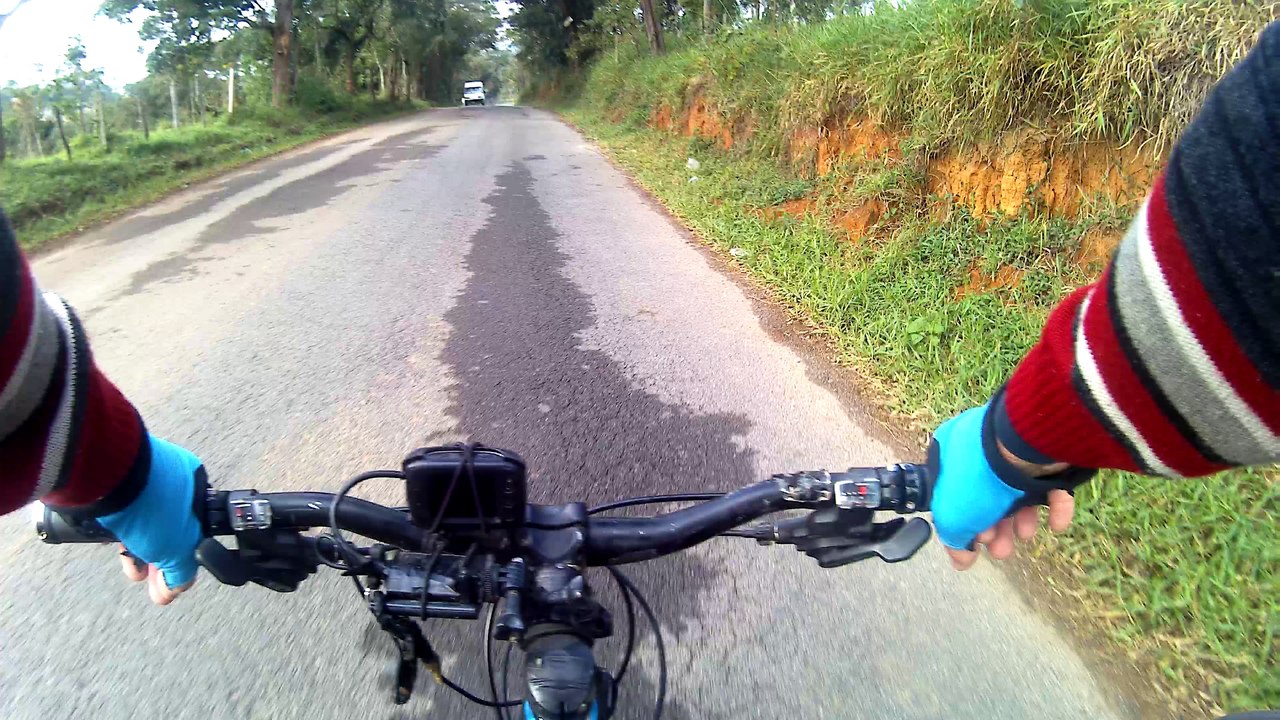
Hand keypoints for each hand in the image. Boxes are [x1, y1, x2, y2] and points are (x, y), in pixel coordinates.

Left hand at [98, 436, 204, 604]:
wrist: (110, 474)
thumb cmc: (155, 505)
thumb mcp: (179, 550)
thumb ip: (182, 573)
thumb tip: (175, 589)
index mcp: (198, 486)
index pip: (197, 530)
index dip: (185, 558)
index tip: (171, 580)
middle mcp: (174, 478)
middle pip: (170, 528)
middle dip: (159, 559)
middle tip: (150, 582)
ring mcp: (144, 476)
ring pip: (144, 520)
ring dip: (139, 549)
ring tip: (132, 569)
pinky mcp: (115, 478)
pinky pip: (123, 511)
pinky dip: (122, 530)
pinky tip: (116, 544)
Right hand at [930, 405, 1074, 569]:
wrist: (1028, 444)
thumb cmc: (981, 477)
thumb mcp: (954, 514)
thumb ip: (954, 539)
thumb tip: (960, 560)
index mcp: (949, 455)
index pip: (949, 494)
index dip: (960, 523)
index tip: (972, 544)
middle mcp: (978, 448)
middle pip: (983, 497)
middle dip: (992, 528)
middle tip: (1000, 549)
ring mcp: (1013, 450)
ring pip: (1015, 492)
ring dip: (1018, 520)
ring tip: (1024, 536)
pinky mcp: (1046, 455)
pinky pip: (1048, 484)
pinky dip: (1053, 507)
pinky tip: (1056, 525)